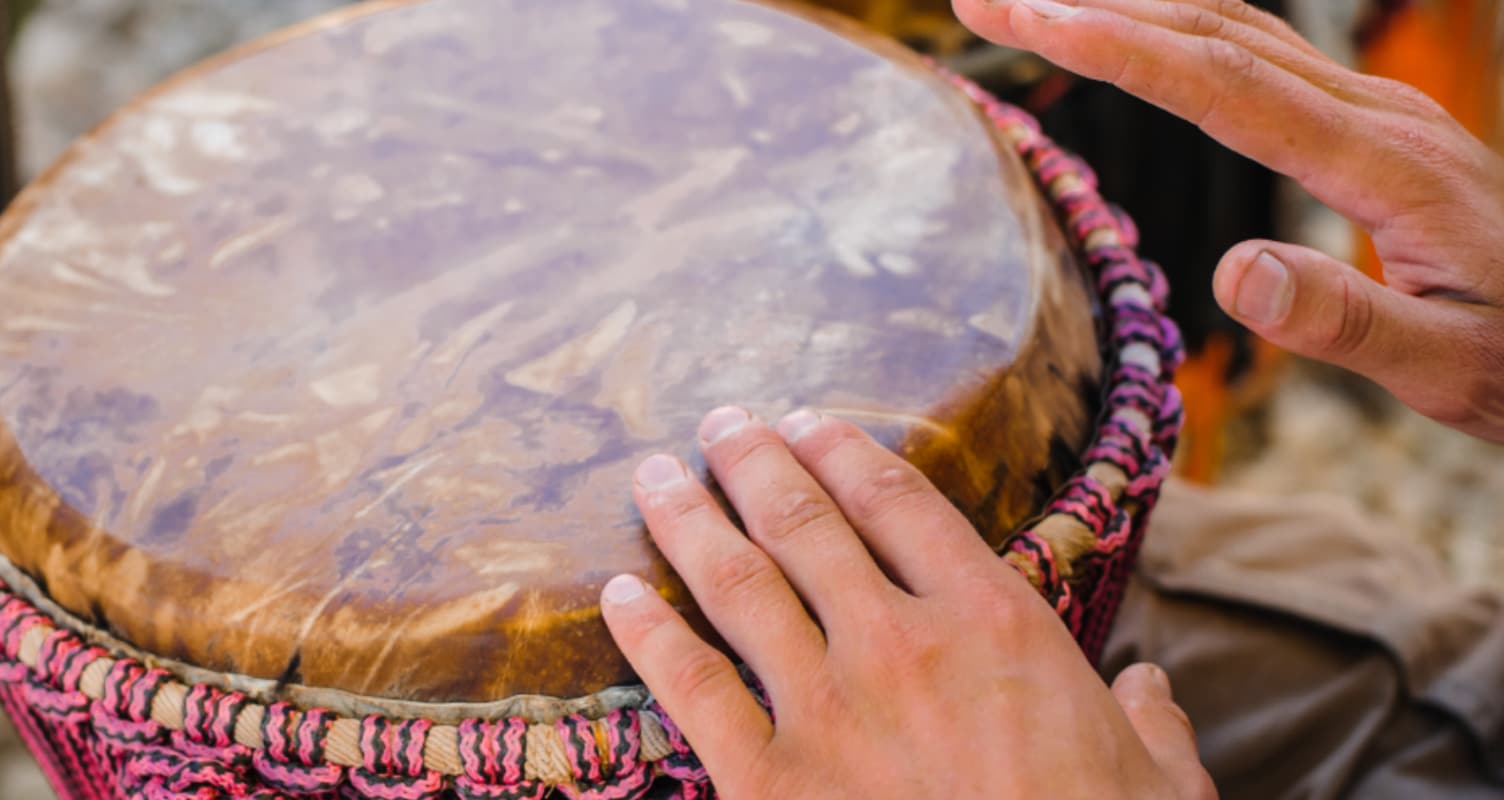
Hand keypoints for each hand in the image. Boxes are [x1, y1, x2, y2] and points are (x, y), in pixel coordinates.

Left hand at [601, 408, 1215, 798]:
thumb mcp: (1165, 791)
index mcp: (998, 627)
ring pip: (738, 583)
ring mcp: (827, 709)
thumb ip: (1151, 727)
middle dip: (753, 463)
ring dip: (688, 519)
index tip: (808, 422)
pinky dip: (648, 634)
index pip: (903, 506)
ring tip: (653, 477)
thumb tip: (1151, 689)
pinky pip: (691, 688)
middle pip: (806, 522)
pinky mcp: (768, 781)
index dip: (846, 452)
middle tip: (719, 424)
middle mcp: (901, 645)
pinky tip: (618, 595)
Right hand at [950, 0, 1503, 441]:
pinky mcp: (1370, 121)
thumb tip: (1232, 272)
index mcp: (1386, 165)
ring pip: (1234, 26)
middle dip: (1090, 4)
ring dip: (1127, 2)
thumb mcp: (1449, 369)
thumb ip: (1346, 320)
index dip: (1120, 49)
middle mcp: (1376, 112)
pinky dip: (1178, 25)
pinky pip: (1257, 49)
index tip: (1030, 22)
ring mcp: (1376, 108)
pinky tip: (1137, 26)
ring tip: (1027, 2)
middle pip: (1215, 31)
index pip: (1227, 87)